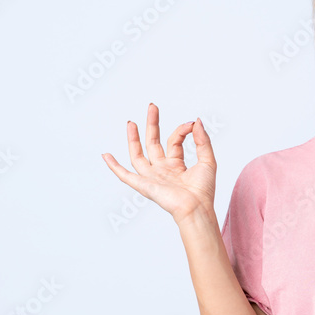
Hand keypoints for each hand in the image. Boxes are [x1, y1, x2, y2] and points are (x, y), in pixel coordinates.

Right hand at [102, 103, 217, 222]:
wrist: (196, 208)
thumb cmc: (204, 191)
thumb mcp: (208, 160)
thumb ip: (202, 141)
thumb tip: (196, 121)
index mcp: (177, 165)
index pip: (174, 141)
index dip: (182, 130)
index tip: (190, 125)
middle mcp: (162, 170)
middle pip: (153, 144)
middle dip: (152, 124)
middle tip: (152, 107)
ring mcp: (152, 177)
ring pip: (138, 156)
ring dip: (133, 139)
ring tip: (131, 122)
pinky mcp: (144, 185)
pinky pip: (125, 176)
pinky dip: (114, 166)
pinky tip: (106, 155)